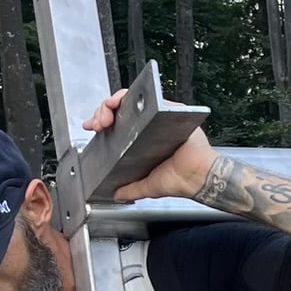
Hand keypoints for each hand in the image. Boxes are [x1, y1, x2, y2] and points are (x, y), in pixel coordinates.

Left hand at [85, 88, 218, 201]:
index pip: (119, 125)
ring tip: (107, 112)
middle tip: (99, 122)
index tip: (92, 126)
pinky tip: (123, 102)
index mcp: (143, 140)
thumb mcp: (148, 186)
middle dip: (104, 111)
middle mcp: (151, 126)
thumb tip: (117, 195)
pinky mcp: (173, 109)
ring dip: (115, 101)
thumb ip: (131, 189)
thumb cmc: (181, 179)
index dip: (102, 121)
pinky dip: (137, 95)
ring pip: (134, 99)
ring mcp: (162, 116)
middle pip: (121, 109)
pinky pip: (153, 96)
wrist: (198, 177)